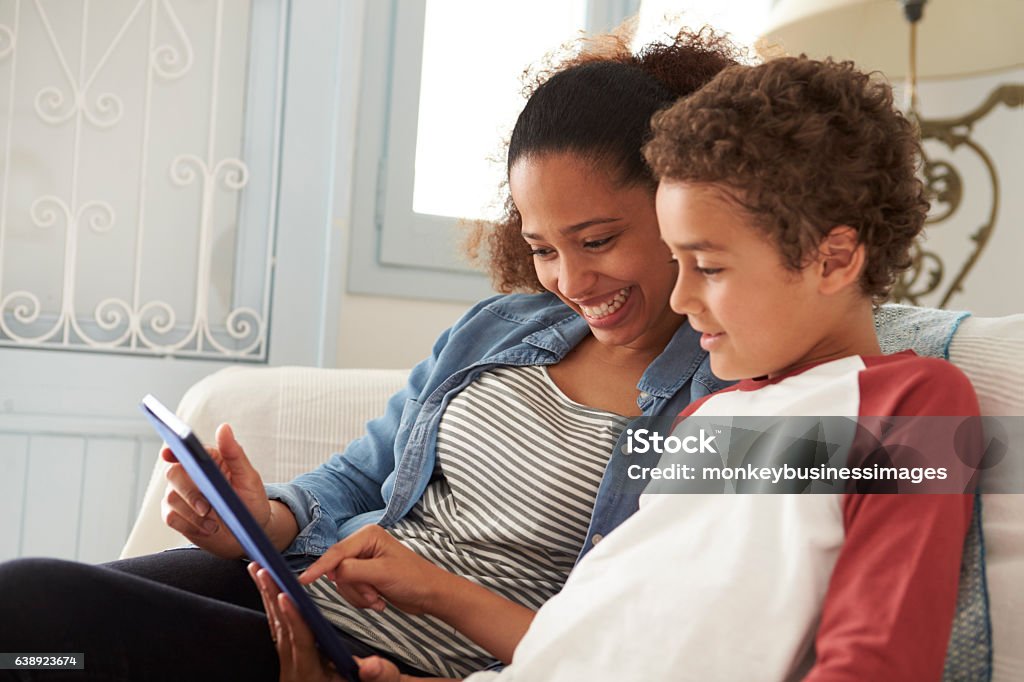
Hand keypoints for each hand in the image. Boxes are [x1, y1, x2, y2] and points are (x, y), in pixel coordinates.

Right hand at [161, 423, 270, 557]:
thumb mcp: (248, 477)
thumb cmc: (251, 501)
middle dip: (189, 492)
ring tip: (214, 522)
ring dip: (193, 514)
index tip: (169, 453)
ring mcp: (181, 495)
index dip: (173, 450)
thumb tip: (224, 427)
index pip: (184, 450)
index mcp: (207, 460)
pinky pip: (171, 518)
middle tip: (206, 507)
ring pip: (171, 499)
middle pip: (173, 474)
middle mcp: (190, 475)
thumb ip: (235, 453)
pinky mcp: (177, 516)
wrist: (249, 532)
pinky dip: (189, 525)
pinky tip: (207, 528)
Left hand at [248, 563, 406, 681]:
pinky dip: (271, 605)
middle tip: (262, 570)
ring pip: (274, 623)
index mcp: (309, 671)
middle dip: (271, 595)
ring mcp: (286, 660)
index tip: (285, 596)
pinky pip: (275, 626)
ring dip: (266, 595)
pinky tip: (268, 591)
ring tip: (259, 570)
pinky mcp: (286, 655)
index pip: (300, 640)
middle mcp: (292, 664)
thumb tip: (373, 663)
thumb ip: (369, 675)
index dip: (294, 618)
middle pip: (281, 626)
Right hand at [299, 525, 449, 615]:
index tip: (303, 581)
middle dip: (354, 588)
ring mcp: (364, 560)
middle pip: (337, 571)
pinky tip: (379, 599)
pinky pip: (351, 590)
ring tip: (379, 598)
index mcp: (368, 535)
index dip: (319, 568)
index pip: (336, 553)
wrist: (430, 594)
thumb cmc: (414, 579)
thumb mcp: (381, 574)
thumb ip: (353, 571)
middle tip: (373, 594)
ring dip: (360, 596)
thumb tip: (331, 572)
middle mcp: (363, 545)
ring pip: (343, 583)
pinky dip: (363, 599)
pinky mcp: (365, 575)